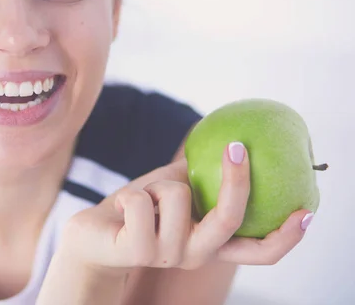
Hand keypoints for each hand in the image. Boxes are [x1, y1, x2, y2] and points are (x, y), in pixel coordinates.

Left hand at [60, 142, 311, 272]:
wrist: (92, 234)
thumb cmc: (137, 209)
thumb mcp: (172, 188)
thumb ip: (198, 176)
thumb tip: (229, 142)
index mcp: (208, 244)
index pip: (257, 251)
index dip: (286, 236)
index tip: (306, 210)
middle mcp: (194, 255)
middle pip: (229, 220)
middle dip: (236, 181)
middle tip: (238, 147)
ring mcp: (166, 256)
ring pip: (177, 196)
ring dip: (156, 184)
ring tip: (142, 197)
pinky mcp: (137, 251)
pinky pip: (140, 200)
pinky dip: (130, 193)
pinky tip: (120, 209)